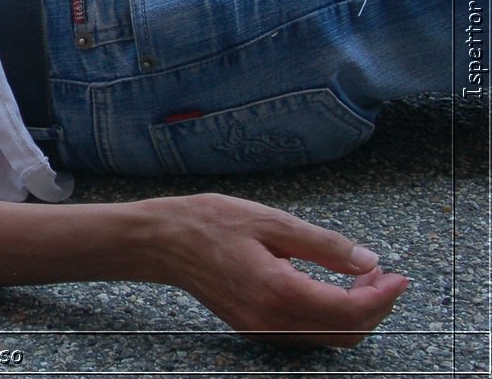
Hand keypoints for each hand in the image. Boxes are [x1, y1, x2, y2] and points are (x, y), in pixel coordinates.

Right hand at [146, 194, 407, 346]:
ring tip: (360, 279)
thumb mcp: (270, 221)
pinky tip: (330, 289)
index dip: (383, 296)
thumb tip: (368, 261)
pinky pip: (307, 334)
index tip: (398, 276)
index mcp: (278, 290)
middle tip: (379, 273)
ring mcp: (262, 329)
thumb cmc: (208, 223)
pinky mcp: (255, 328)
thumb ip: (323, 245)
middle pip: (345, 332)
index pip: (350, 311)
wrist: (161, 242)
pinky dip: (330, 318)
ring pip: (328, 338)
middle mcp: (272, 320)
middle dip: (374, 306)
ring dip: (354, 314)